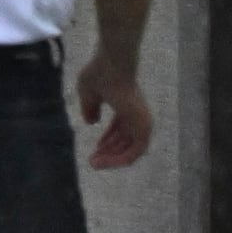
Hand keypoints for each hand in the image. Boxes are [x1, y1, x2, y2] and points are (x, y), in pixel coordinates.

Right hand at [78, 56, 152, 170]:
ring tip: (94, 165)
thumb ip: (90, 108)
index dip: (108, 141)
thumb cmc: (100, 75)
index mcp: (127, 107)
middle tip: (92, 162)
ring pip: (131, 150)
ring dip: (113, 160)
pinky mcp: (143, 128)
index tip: (94, 150)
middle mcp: (136, 116)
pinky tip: (104, 163)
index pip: (120, 129)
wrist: (111, 68)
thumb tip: (91, 122)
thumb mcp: (89, 95)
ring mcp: (141, 122)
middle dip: (109, 153)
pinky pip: (134, 152)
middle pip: (125, 141)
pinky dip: (120, 160)